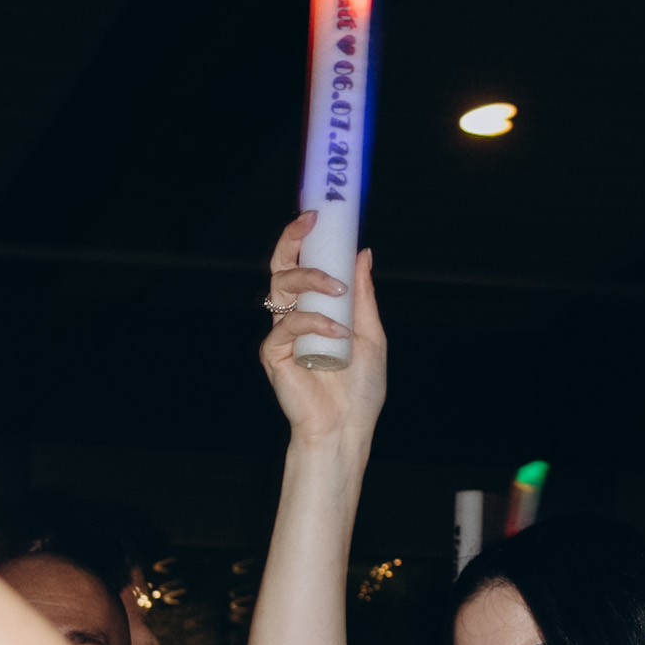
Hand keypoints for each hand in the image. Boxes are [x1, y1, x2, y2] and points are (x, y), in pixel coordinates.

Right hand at [255, 217, 388, 436]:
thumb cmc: (359, 389)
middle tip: (309, 224)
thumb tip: (362, 253)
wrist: (347, 429)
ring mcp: (281, 335)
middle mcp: (293, 317)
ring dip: (310, 279)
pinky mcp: (273, 354)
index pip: (300, 265)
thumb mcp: (370, 333)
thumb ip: (362, 295)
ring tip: (338, 290)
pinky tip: (338, 334)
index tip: (317, 215)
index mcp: (314, 309)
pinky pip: (288, 325)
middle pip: (281, 267)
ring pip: (280, 287)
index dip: (302, 239)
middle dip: (291, 240)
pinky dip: (315, 324)